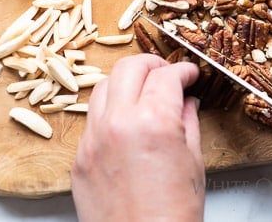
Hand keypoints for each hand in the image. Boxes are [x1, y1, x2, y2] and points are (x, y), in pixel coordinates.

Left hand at [71, 53, 204, 221]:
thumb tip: (186, 102)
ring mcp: (92, 140)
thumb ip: (188, 123)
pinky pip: (92, 119)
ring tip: (144, 93)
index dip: (184, 70)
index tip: (191, 74)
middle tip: (168, 74)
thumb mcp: (193, 163)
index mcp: (153, 122)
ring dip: (127, 82)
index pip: (167, 76)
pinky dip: (110, 111)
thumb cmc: (173, 216)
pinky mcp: (79, 158)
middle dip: (153, 64)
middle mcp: (117, 123)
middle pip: (130, 68)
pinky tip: (127, 123)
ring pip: (103, 86)